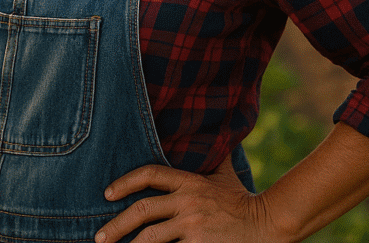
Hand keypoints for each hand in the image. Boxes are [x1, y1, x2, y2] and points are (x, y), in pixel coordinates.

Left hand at [95, 163, 277, 242]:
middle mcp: (187, 201)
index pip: (150, 174)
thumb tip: (208, 136)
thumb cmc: (242, 201)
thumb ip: (211, 158)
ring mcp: (193, 225)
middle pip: (143, 210)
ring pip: (151, 237)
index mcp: (189, 181)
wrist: (268, 226)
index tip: (108, 193)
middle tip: (100, 237)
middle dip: (117, 224)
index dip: (126, 182)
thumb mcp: (224, 176)